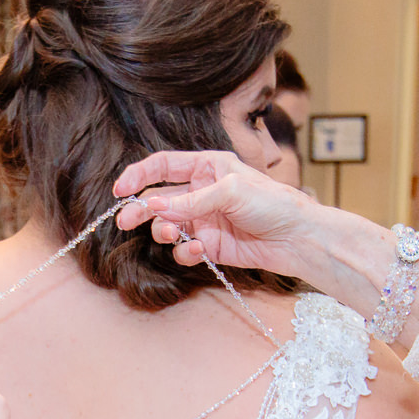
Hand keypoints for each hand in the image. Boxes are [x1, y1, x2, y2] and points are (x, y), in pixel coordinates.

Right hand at [110, 151, 326, 277]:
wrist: (298, 238)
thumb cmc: (273, 203)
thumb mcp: (231, 192)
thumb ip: (190, 200)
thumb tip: (153, 206)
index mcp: (208, 167)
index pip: (163, 165)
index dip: (139, 175)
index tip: (120, 190)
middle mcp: (202, 192)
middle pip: (158, 199)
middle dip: (141, 210)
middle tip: (126, 222)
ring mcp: (204, 220)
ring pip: (168, 227)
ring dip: (164, 232)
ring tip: (174, 235)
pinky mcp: (210, 246)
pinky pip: (184, 250)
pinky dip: (185, 252)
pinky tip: (200, 250)